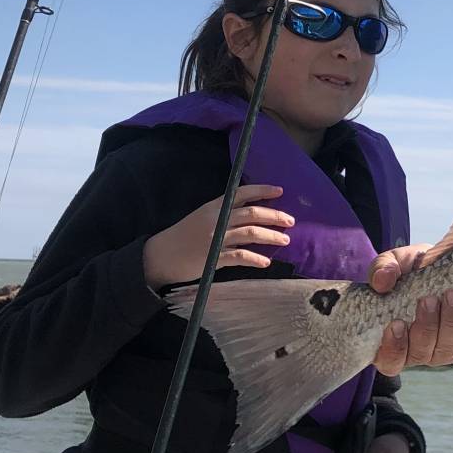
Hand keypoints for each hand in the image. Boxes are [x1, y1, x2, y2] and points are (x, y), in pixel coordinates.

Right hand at [141, 183, 293, 289]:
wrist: (162, 254)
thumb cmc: (185, 235)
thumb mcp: (203, 216)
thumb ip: (224, 213)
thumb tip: (252, 213)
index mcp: (214, 206)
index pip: (242, 193)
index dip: (262, 191)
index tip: (280, 191)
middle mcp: (217, 219)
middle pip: (252, 213)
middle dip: (274, 216)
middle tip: (291, 221)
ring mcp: (216, 239)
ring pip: (250, 234)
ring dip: (271, 236)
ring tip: (285, 240)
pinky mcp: (214, 257)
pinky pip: (240, 257)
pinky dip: (255, 259)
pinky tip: (266, 262)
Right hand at [366, 245, 452, 373]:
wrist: (437, 266)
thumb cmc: (407, 270)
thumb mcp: (393, 263)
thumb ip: (382, 268)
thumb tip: (382, 281)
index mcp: (390, 341)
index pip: (389, 360)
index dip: (394, 348)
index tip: (397, 323)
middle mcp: (415, 352)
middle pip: (421, 352)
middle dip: (426, 326)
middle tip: (430, 299)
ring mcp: (440, 351)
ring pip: (446, 349)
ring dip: (451, 323)